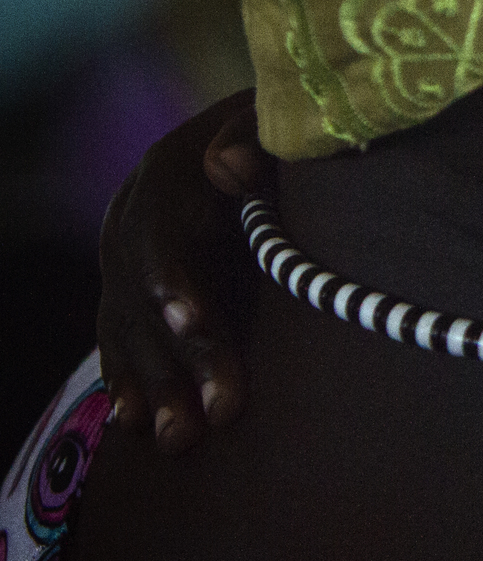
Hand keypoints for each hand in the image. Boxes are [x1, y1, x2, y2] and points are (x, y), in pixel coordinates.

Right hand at [96, 90, 266, 452]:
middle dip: (178, 357)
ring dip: (154, 385)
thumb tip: (229, 164)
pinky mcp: (132, 285)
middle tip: (216, 415)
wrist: (254, 130)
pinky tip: (135, 423)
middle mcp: (134, 216)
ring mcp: (127, 253)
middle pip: (145, 294)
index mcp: (170, 174)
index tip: (194, 325)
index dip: (172, 281)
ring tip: (178, 440)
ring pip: (131, 326)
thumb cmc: (283, 131)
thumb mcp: (276, 120)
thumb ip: (256, 135)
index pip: (161, 235)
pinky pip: (121, 335)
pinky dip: (129, 379)